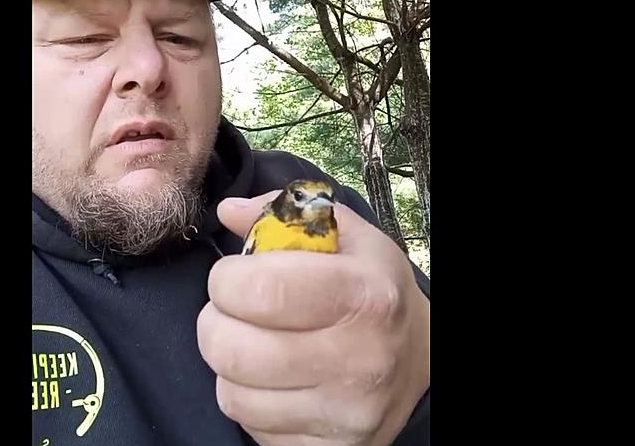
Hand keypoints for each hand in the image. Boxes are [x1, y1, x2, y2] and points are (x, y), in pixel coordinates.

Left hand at [197, 191, 429, 445]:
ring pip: (232, 395)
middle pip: (233, 350)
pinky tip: (270, 380)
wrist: (420, 361)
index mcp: (364, 296)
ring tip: (251, 344)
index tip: (232, 276)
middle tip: (231, 312)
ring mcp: (345, 414)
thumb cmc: (372, 291)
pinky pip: (251, 428)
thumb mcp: (346, 238)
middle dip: (214, 322)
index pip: (261, 290)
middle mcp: (359, 360)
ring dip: (227, 365)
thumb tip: (228, 211)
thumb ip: (285, 213)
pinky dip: (248, 401)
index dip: (225, 279)